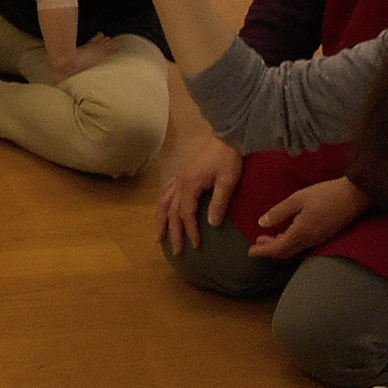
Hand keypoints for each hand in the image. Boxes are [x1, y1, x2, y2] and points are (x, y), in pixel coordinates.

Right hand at [157, 138, 243, 254]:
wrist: (227, 137)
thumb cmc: (229, 158)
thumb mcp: (228, 181)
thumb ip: (219, 202)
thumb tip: (212, 224)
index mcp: (189, 185)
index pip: (186, 214)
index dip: (190, 231)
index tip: (196, 245)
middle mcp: (180, 183)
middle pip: (171, 212)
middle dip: (172, 232)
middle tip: (176, 251)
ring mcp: (179, 178)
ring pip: (163, 203)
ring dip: (160, 220)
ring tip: (159, 236)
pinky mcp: (182, 175)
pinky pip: (166, 192)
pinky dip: (162, 204)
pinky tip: (162, 211)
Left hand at [248, 177, 370, 259]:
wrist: (356, 195)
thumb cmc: (326, 194)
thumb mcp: (297, 199)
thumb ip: (279, 212)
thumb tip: (262, 223)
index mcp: (301, 233)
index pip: (277, 249)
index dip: (262, 251)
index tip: (250, 252)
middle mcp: (310, 241)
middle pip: (285, 252)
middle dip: (269, 250)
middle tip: (257, 244)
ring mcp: (319, 239)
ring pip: (295, 250)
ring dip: (280, 246)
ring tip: (268, 237)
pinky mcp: (326, 235)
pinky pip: (304, 246)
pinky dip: (291, 243)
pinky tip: (288, 233)